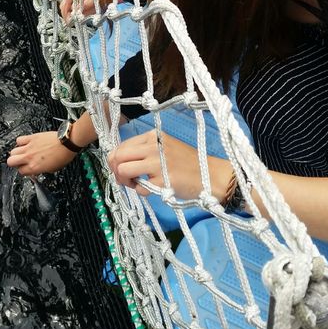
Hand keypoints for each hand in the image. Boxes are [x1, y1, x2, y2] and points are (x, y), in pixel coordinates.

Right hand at [7, 130, 74, 176]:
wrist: (66, 143)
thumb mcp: (52, 169)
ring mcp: (29, 147)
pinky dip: (20, 142)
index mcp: (34, 167)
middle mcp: (29, 158)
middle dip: (14, 163)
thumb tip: (37, 169)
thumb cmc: (63, 155)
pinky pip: (19, 139)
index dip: (23, 170)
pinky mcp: (31, 138)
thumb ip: (40, 170)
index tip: (26, 168)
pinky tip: (25, 143)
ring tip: (23, 152)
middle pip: (11, 162)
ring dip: (17, 153)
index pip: (20, 171)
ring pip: (12, 151)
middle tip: (21, 161)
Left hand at [108, 130, 231, 201]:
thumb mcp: (165, 148)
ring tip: (136, 184)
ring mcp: (157, 163)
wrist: (211, 175)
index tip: (121, 169)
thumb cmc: (188, 163)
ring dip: (125, 181)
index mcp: (153, 136)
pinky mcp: (162, 181)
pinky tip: (154, 189)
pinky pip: (139, 188)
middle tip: (125, 180)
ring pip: (123, 170)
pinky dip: (142, 192)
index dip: (116, 160)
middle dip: (116, 170)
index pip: (122, 146)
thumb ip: (144, 151)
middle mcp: (153, 146)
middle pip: (118, 156)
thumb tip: (118, 161)